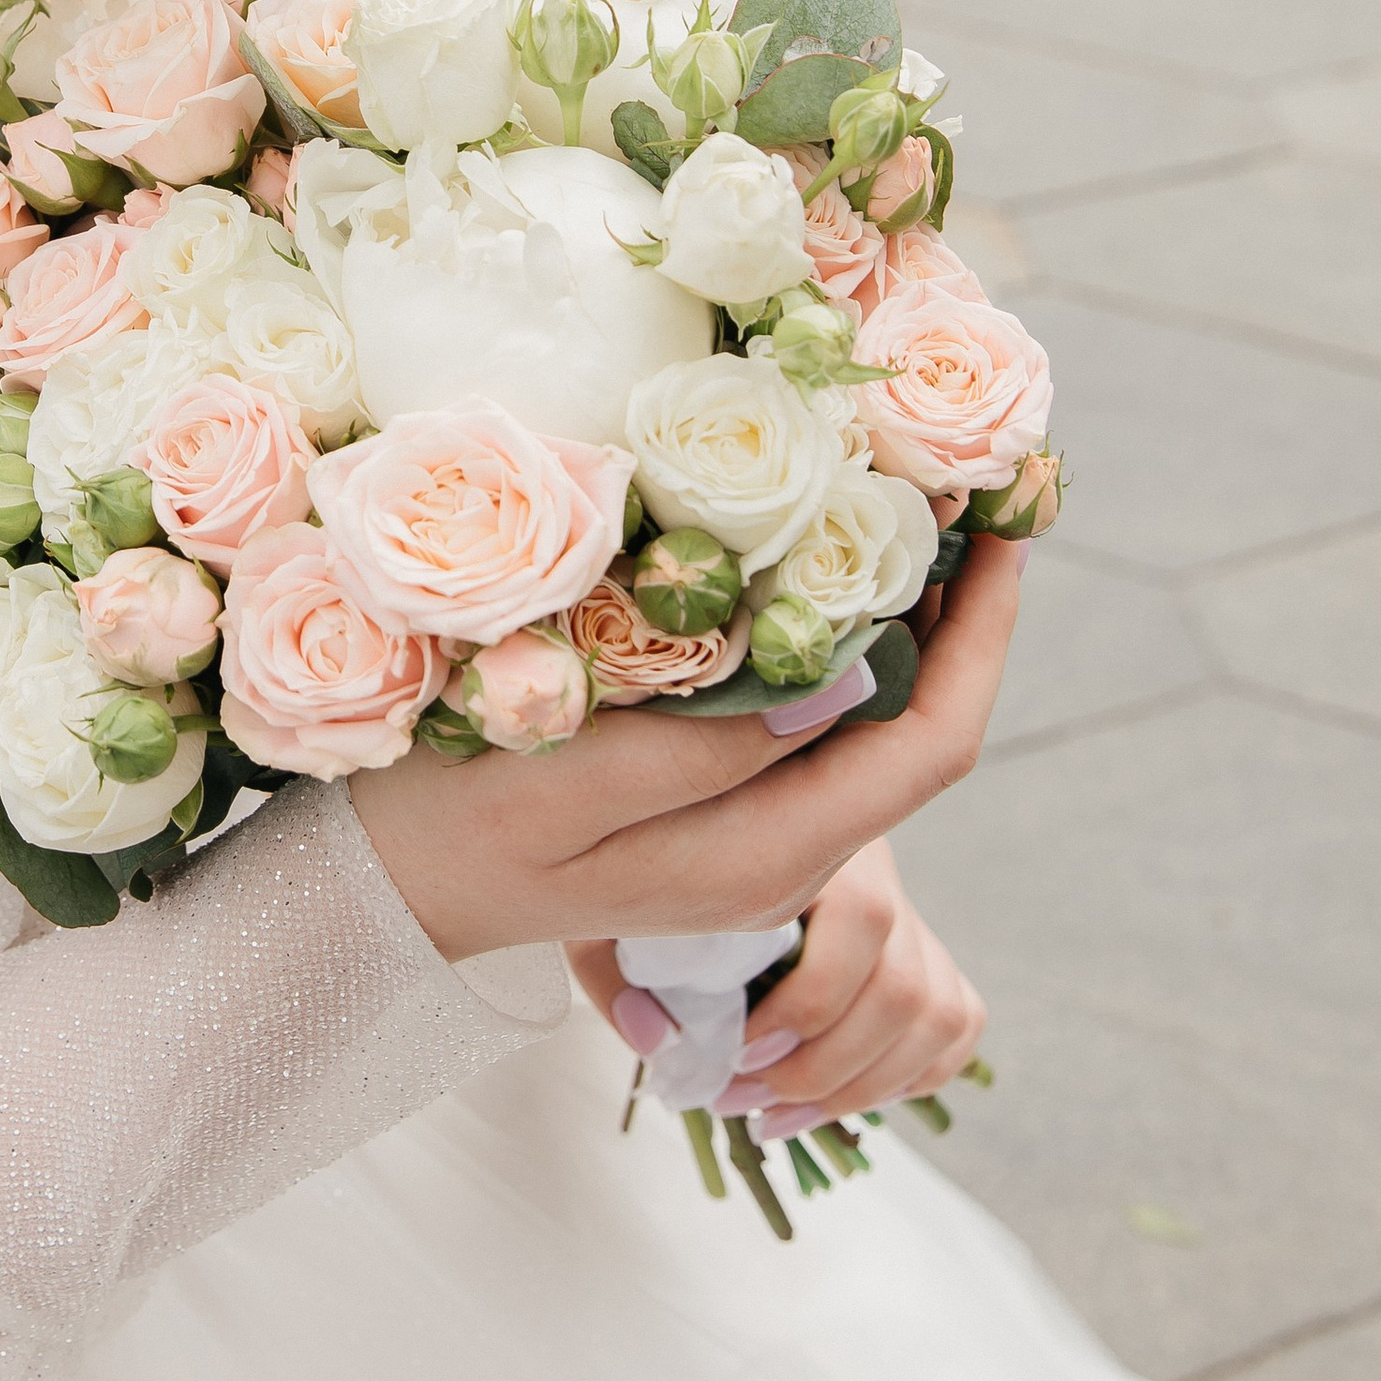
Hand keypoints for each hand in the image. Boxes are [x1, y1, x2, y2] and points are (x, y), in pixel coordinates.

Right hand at [352, 536, 1022, 963]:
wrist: (374, 898)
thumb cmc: (444, 827)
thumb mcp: (555, 782)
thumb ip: (695, 749)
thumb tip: (837, 679)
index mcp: (762, 858)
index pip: (930, 747)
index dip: (984, 633)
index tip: (1006, 524)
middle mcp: (782, 861)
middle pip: (922, 734)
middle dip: (964, 610)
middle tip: (969, 482)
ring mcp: (753, 844)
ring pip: (874, 728)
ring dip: (909, 621)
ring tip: (912, 503)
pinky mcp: (717, 814)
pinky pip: (813, 727)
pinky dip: (840, 643)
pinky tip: (820, 570)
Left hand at [567, 838, 985, 1130]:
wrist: (685, 833)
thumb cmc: (646, 870)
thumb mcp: (613, 901)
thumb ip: (619, 968)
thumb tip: (660, 1042)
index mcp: (810, 832)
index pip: (864, 917)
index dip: (812, 1003)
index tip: (740, 1054)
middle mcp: (876, 868)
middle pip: (903, 986)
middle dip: (823, 1069)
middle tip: (742, 1100)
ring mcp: (908, 916)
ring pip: (937, 1016)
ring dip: (861, 1089)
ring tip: (777, 1116)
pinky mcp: (925, 958)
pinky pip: (956, 1025)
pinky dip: (907, 1075)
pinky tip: (835, 1098)